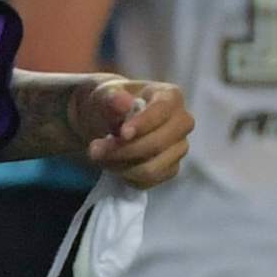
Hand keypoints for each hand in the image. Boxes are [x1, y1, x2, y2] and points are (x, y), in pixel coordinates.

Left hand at [40, 72, 193, 189]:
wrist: (108, 120)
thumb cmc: (110, 103)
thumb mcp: (103, 95)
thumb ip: (111, 98)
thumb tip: (123, 103)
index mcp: (170, 96)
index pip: (162, 111)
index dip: (143, 124)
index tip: (121, 133)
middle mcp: (182, 122)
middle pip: (158, 144)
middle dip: (123, 150)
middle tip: (94, 149)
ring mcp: (179, 147)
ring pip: (152, 168)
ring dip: (121, 166)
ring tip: (100, 156)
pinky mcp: (171, 168)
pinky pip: (149, 181)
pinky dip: (126, 176)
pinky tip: (112, 164)